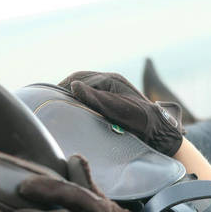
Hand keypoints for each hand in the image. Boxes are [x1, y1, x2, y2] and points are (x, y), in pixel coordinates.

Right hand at [58, 71, 183, 155]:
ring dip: (74, 94)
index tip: (51, 99)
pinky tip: (76, 109)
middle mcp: (112, 80)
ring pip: (86, 86)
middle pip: (81, 79)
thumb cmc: (140, 122)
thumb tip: (73, 87)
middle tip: (52, 101)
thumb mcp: (117, 110)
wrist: (159, 132)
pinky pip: (93, 94)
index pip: (79, 79)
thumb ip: (96, 99)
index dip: (64, 88)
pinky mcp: (114, 98)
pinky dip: (82, 99)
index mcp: (111, 79)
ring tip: (60, 106)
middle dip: (66, 88)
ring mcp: (113, 89)